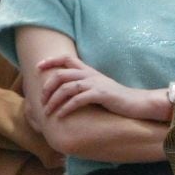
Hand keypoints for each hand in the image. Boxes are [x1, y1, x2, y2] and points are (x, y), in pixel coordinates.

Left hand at [34, 53, 153, 120]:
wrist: (137, 103)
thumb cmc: (116, 98)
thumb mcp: (99, 87)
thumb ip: (84, 86)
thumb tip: (66, 91)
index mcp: (89, 70)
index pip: (66, 58)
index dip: (50, 60)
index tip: (38, 67)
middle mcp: (90, 74)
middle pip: (61, 74)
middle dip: (47, 87)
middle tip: (41, 100)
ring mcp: (95, 84)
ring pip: (66, 88)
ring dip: (54, 100)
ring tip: (48, 111)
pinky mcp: (100, 95)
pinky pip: (77, 100)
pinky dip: (66, 108)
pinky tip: (60, 116)